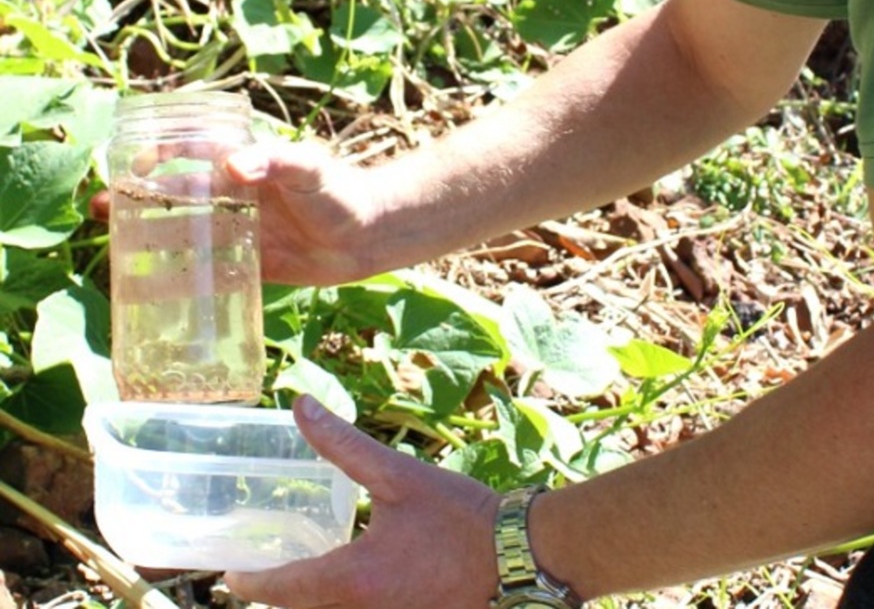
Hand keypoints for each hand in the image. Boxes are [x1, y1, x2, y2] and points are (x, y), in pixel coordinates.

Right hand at [89, 141, 379, 285]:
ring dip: (146, 238)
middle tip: (98, 209)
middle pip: (171, 193)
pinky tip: (150, 289)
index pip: (185, 152)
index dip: (152, 156)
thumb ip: (275, 162)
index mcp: (240, 165)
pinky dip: (178, 278)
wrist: (368, 236)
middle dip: (133, 198)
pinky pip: (205, 270)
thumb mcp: (308, 168)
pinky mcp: (246, 264)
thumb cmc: (340, 191)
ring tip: (112, 248)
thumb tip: (234, 165)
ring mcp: (236, 231)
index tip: (126, 167)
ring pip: (181, 232)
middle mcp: (231, 196)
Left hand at [225, 395, 502, 608]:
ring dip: (314, 601)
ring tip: (305, 577)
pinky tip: (356, 583)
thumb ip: (343, 444)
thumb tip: (301, 406)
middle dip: (281, 596)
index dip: (250, 582)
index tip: (230, 574)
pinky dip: (347, 603)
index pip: (282, 590)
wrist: (521, 553)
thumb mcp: (398, 474)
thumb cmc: (459, 515)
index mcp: (353, 578)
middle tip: (264, 573)